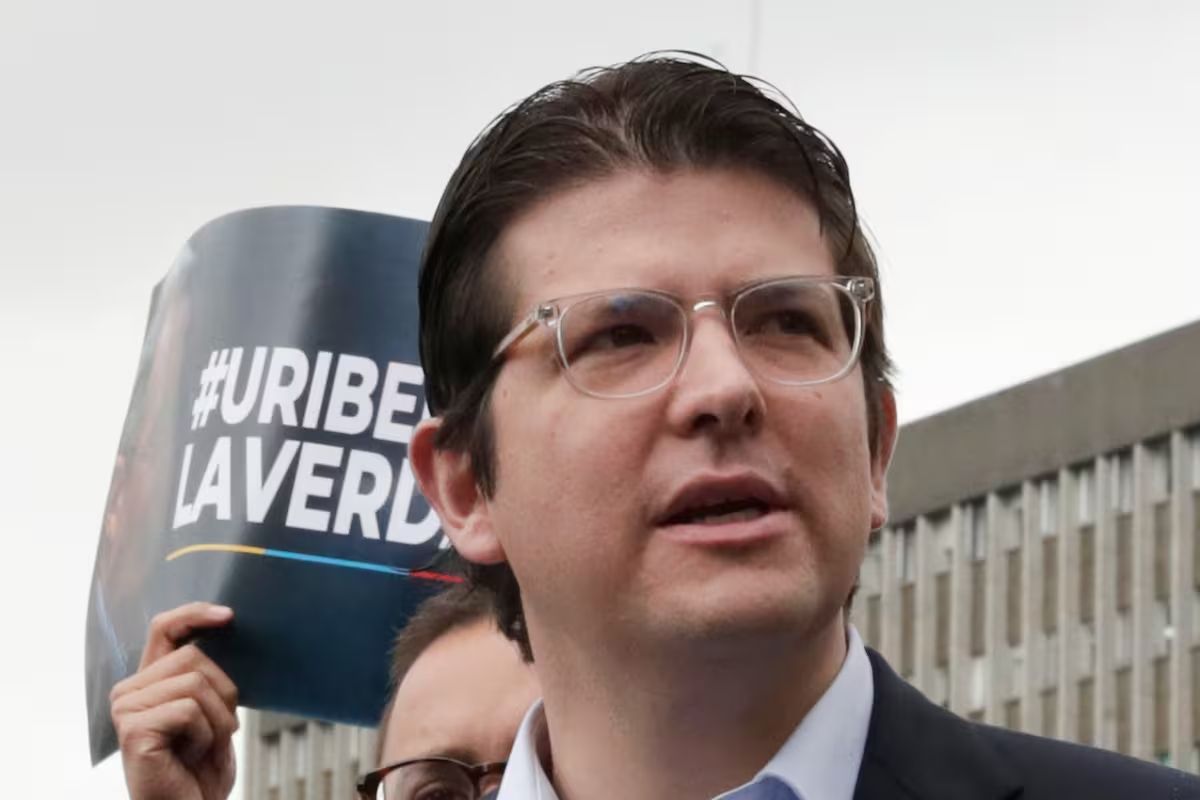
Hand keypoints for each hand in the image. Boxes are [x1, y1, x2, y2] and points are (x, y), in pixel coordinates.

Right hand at [111, 602, 238, 799]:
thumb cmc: (201, 769)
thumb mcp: (212, 712)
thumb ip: (207, 676)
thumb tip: (227, 627)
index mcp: (149, 681)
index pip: (165, 628)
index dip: (195, 614)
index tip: (228, 616)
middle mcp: (130, 690)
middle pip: (194, 656)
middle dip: (223, 693)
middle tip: (216, 731)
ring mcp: (126, 708)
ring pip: (196, 682)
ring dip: (217, 719)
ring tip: (202, 747)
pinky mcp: (133, 729)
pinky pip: (189, 710)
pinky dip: (206, 735)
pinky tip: (191, 756)